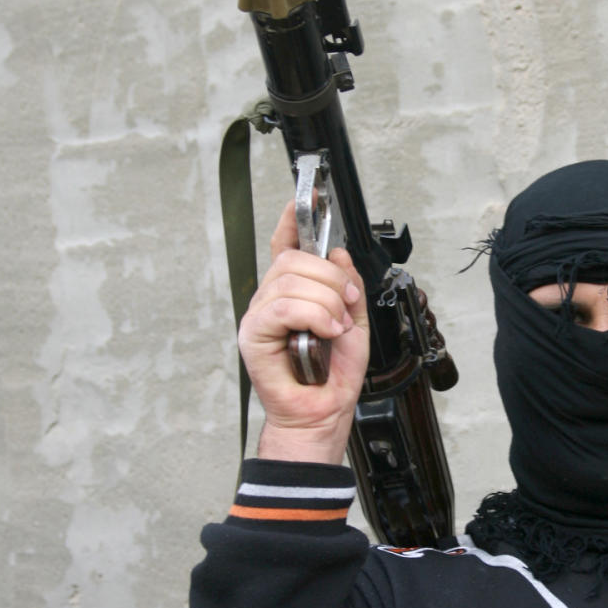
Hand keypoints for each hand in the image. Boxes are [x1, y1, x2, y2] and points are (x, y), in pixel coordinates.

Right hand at [237, 199, 368, 462]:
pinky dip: (313, 315)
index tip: (310, 195)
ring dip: (327, 302)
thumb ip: (348, 285)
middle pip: (294, 258)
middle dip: (332, 279)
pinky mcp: (253, 334)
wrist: (323, 412)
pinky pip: (284, 306)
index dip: (294, 217)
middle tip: (347, 305)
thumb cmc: (332, 374)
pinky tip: (325, 332)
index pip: (286, 243)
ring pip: (292, 280)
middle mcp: (272, 297)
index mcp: (294, 291)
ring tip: (335, 328)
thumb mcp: (354, 320)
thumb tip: (337, 254)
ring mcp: (260, 314)